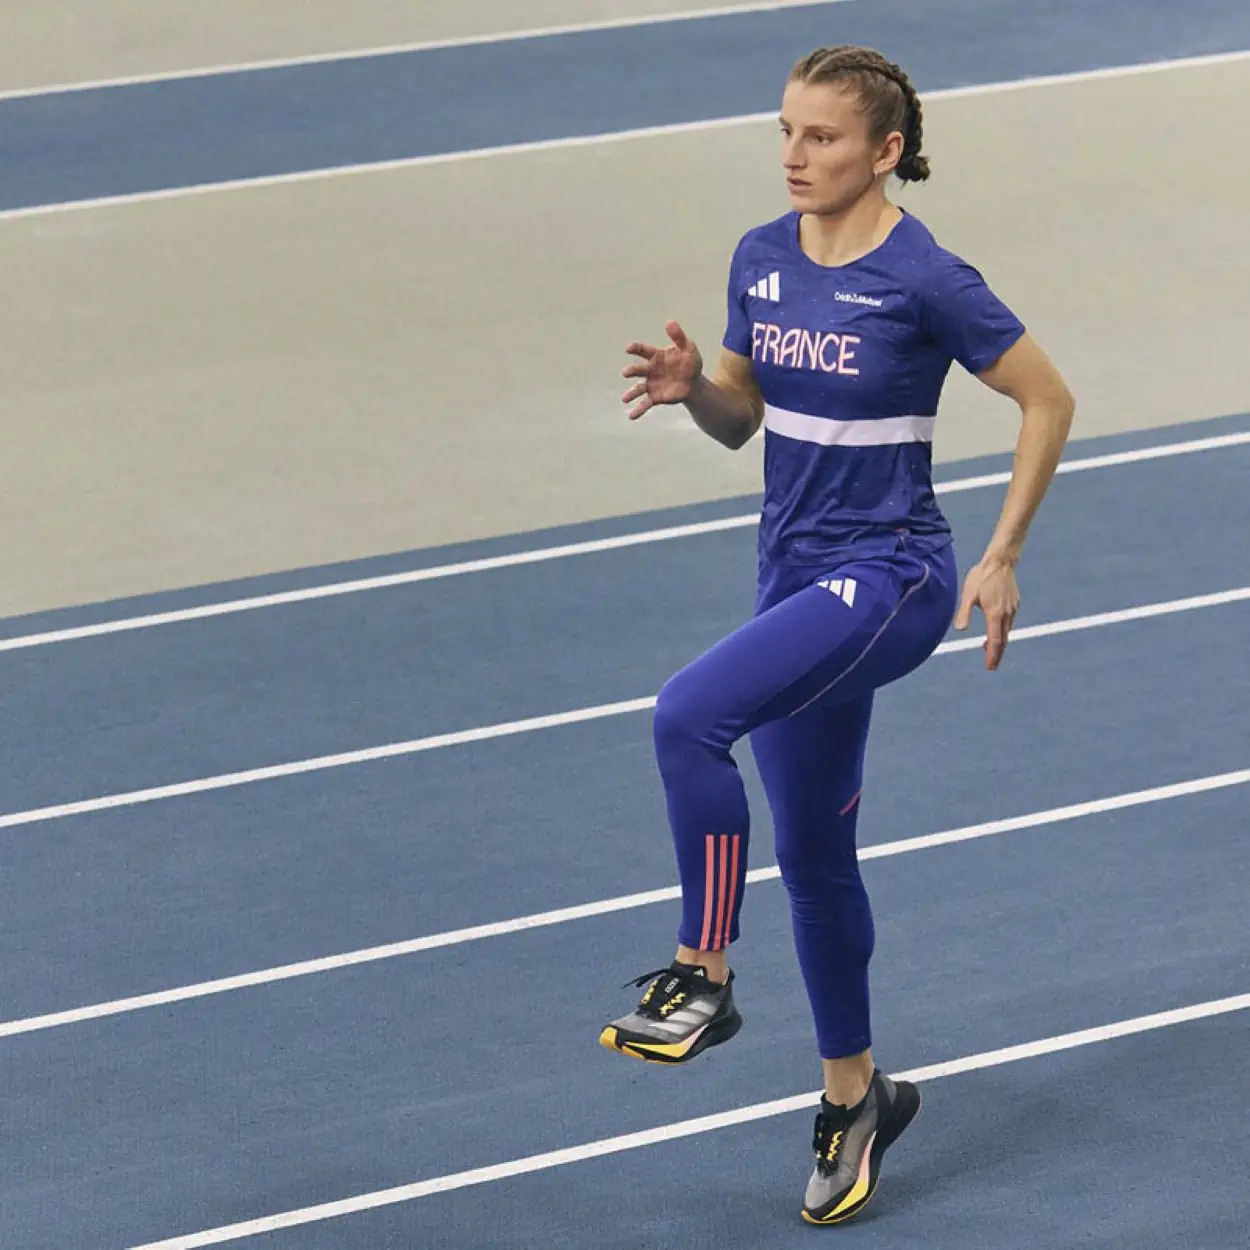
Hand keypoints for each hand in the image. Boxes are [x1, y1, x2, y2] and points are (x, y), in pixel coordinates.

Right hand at [621, 320, 703, 419]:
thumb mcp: (688, 348)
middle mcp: (651, 370)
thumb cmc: (689, 363)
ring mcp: (652, 384)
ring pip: (638, 388)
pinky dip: (638, 410)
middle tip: (625, 372)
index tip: (628, 349)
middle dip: (632, 371)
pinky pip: (645, 403)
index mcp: (656, 356)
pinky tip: (631, 416)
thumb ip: (679, 336)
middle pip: (639, 370)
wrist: (695, 383)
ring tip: (624, 399)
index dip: (635, 349)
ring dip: (631, 393)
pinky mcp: (656, 397)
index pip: (643, 351)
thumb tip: (670, 322)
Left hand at [954, 555, 1020, 670]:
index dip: (992, 655)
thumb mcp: (968, 594)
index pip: (995, 640)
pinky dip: (1003, 631)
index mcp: (995, 614)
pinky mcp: (1015, 604)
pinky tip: (996, 631)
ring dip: (999, 643)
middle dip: (997, 653)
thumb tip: (960, 629)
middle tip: (991, 665)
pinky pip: (1009, 623)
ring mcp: (1012, 609)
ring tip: (989, 650)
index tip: (990, 666)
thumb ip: (964, 613)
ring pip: (1007, 631)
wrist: (1000, 562)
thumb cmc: (982, 577)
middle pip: (1003, 639)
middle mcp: (1007, 614)